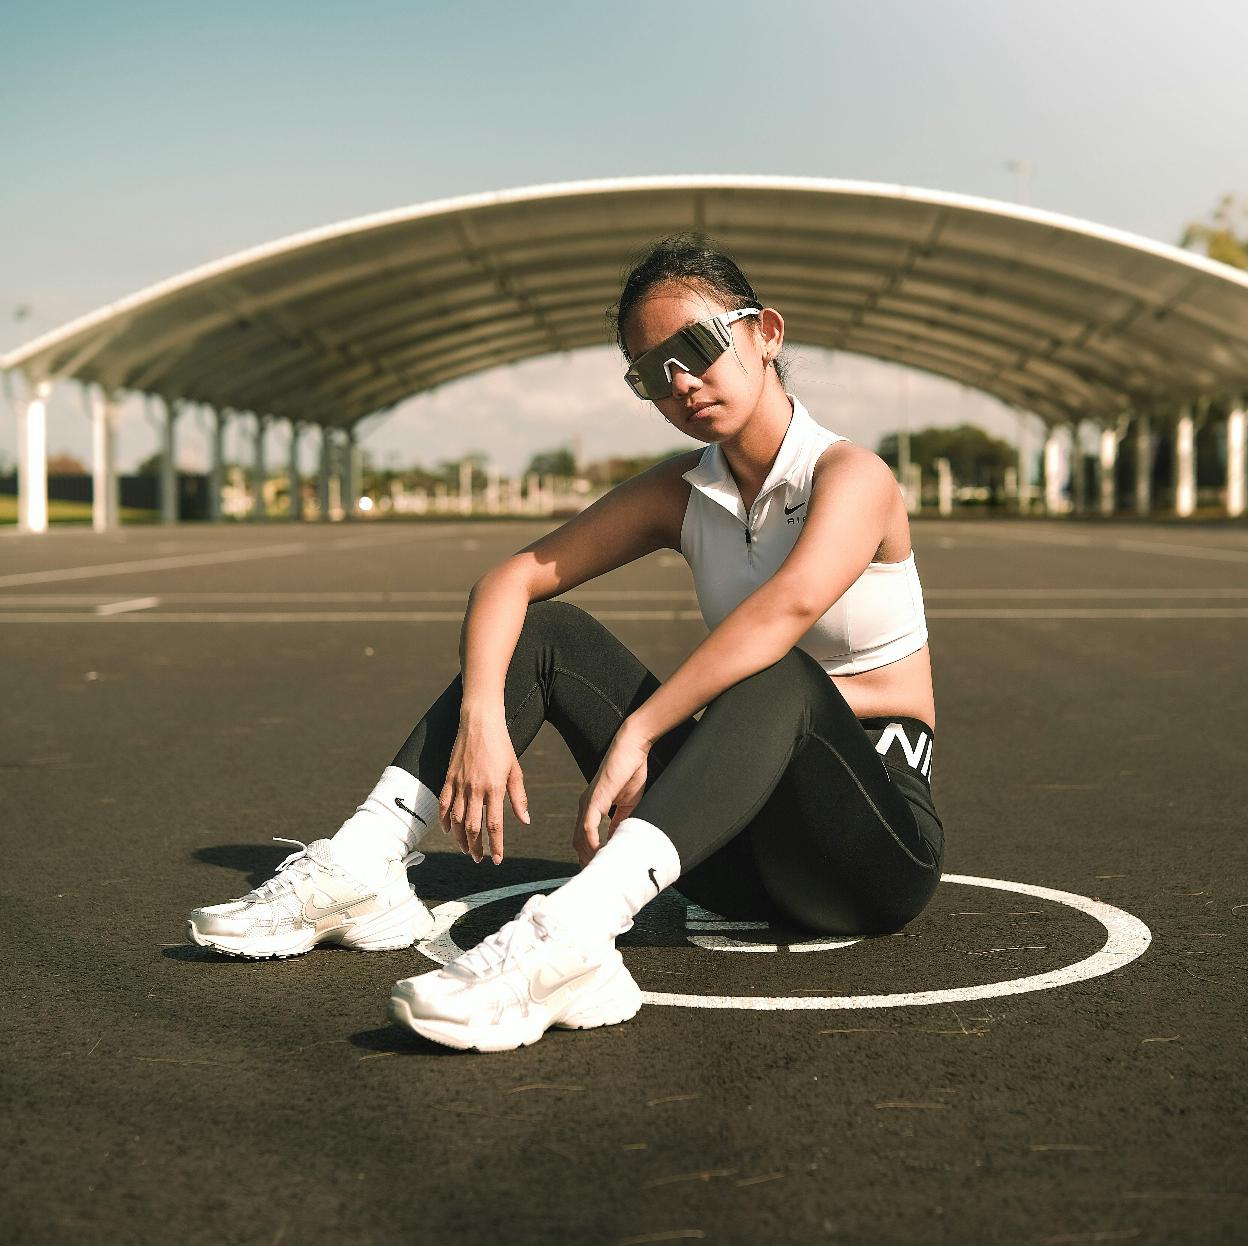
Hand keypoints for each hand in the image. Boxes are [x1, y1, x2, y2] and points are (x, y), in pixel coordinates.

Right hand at [439, 713, 529, 863]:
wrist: (480, 722)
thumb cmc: (502, 746)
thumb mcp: (515, 771)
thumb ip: (519, 798)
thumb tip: (524, 821)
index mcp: (494, 788)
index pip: (494, 825)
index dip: (496, 846)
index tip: (498, 860)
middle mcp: (475, 789)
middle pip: (473, 827)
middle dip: (476, 847)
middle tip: (479, 859)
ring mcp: (459, 784)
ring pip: (456, 820)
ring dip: (460, 838)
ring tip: (466, 849)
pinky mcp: (448, 778)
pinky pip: (443, 804)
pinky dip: (444, 820)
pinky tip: (448, 830)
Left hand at [574, 729, 650, 866]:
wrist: (632, 747)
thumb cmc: (630, 771)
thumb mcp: (628, 804)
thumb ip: (621, 822)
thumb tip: (618, 840)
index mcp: (592, 808)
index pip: (584, 839)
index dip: (589, 857)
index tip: (599, 872)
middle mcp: (585, 807)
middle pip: (577, 842)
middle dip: (586, 862)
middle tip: (598, 879)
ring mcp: (588, 803)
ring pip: (580, 837)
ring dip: (588, 856)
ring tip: (600, 871)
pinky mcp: (595, 798)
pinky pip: (588, 824)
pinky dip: (592, 841)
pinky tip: (600, 852)